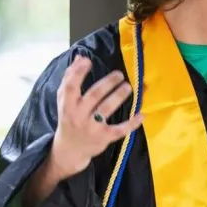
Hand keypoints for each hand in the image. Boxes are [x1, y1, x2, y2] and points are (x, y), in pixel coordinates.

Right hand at [50, 55, 142, 175]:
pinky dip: (132, 123)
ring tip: (128, 87)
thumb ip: (70, 79)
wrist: (70, 149)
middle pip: (93, 96)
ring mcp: (92, 127)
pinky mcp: (104, 137)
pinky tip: (141, 114)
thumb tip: (79, 57)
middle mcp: (78, 115)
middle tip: (119, 74)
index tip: (88, 61)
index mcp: (67, 105)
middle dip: (107, 83)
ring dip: (119, 96)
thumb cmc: (69, 119)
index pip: (70, 86)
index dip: (78, 73)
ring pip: (106, 109)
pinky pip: (120, 129)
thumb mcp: (65, 101)